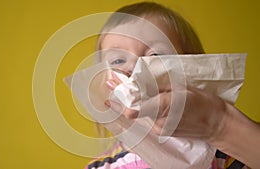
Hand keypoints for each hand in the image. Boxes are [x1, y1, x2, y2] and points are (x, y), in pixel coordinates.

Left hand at [106, 81, 227, 141]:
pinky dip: (147, 108)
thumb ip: (158, 87)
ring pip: (141, 112)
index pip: (132, 106)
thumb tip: (138, 82)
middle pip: (134, 108)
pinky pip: (149, 118)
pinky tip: (153, 100)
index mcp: (163, 107)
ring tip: (140, 89)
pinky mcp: (162, 132)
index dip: (119, 95)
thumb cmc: (203, 103)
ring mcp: (159, 129)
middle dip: (127, 95)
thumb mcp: (181, 88)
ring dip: (138, 101)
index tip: (110, 84)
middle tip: (120, 81)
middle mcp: (158, 122)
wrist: (216, 123)